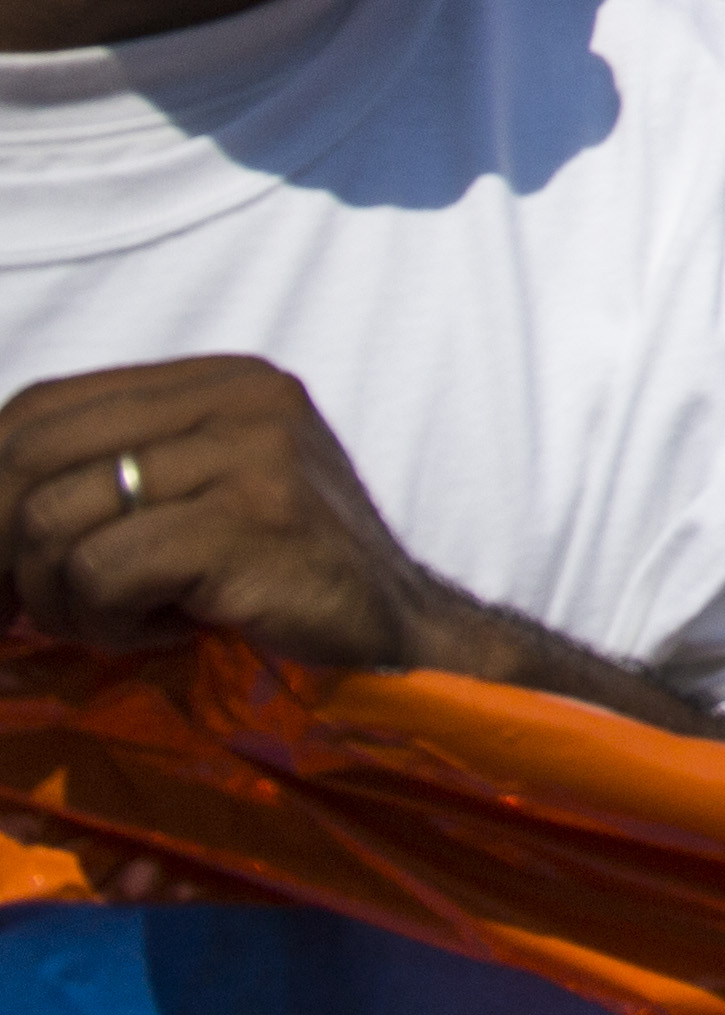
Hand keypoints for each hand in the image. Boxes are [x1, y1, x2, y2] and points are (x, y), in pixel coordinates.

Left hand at [0, 358, 474, 674]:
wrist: (395, 634)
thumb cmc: (279, 576)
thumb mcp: (197, 496)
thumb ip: (115, 471)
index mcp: (216, 380)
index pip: (41, 407)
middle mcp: (237, 397)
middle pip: (31, 456)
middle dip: (0, 553)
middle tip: (19, 614)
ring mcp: (253, 452)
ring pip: (53, 518)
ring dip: (58, 599)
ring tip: (118, 622)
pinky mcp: (255, 520)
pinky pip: (104, 570)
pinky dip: (107, 621)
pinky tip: (163, 631)